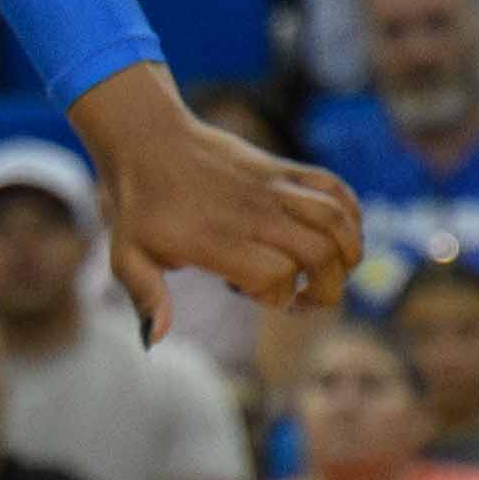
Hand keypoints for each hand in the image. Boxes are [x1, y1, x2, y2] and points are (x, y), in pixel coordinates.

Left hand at [69, 70, 366, 334]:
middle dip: (324, 290)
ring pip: (336, 220)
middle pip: (318, 254)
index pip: (274, 277)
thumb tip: (154, 339)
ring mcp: (271, 187)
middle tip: (304, 298)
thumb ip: (146, 296)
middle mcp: (251, 213)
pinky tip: (340, 236)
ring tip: (333, 272)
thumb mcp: (127, 255)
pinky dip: (351, 213)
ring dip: (348, 254)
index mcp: (216, 238)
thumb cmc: (139, 207)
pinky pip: (334, 187)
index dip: (274, 297)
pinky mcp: (281, 169)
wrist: (147, 140)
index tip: (246, 292)